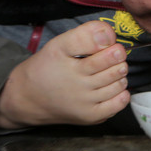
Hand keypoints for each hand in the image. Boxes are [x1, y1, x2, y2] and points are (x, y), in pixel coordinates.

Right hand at [0, 21, 129, 128]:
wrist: (28, 98)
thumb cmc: (45, 68)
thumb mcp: (57, 44)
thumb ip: (83, 34)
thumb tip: (110, 34)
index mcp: (70, 64)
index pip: (105, 52)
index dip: (112, 44)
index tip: (109, 42)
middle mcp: (78, 85)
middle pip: (115, 68)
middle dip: (118, 58)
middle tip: (112, 55)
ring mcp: (85, 103)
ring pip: (119, 84)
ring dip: (120, 75)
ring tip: (110, 70)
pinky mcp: (90, 117)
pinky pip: (118, 104)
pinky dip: (122, 93)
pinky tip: (112, 87)